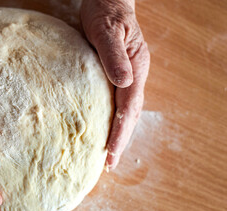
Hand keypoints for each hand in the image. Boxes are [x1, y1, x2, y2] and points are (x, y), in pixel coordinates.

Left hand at [81, 0, 149, 169]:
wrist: (108, 2)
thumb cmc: (106, 13)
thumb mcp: (107, 30)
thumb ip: (114, 55)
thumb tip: (124, 82)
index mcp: (135, 68)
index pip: (129, 107)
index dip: (120, 131)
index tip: (111, 153)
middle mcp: (134, 76)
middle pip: (130, 114)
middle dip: (120, 140)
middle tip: (109, 164)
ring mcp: (127, 77)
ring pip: (126, 111)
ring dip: (118, 133)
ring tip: (108, 154)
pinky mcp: (116, 76)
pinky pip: (117, 102)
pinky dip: (112, 120)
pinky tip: (104, 129)